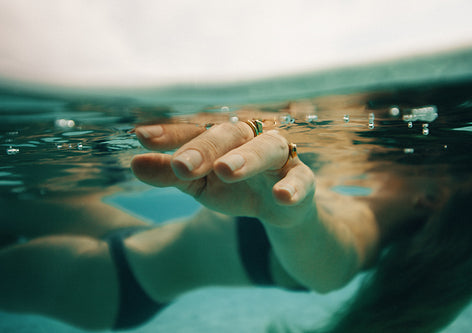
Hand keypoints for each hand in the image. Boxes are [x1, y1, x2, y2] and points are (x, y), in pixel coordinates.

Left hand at [131, 121, 315, 225]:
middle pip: (228, 134)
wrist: (278, 206)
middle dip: (205, 148)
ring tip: (226, 171)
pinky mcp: (301, 178)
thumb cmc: (235, 186)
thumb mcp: (199, 183)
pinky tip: (280, 196)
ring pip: (266, 148)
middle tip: (183, 165)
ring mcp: (278, 156)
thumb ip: (172, 173)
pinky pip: (301, 178)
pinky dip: (293, 186)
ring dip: (247, 158)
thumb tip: (134, 164)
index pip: (194, 128)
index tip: (143, 136)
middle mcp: (249, 137)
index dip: (171, 133)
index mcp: (221, 136)